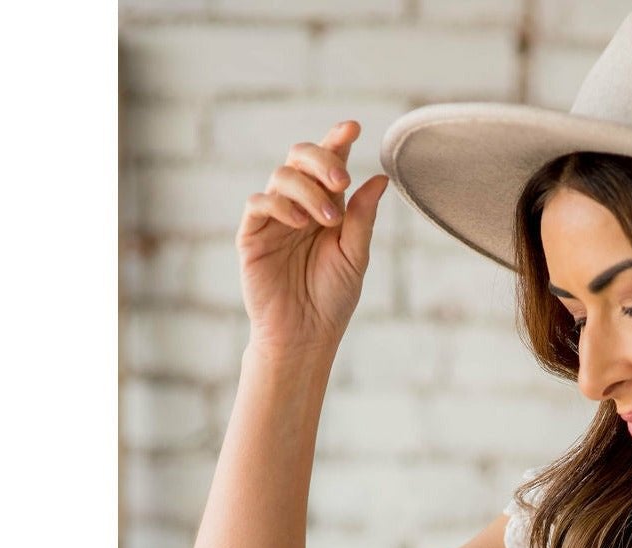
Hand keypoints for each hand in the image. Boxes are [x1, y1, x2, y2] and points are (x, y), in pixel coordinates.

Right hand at [235, 119, 389, 357]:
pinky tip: (300, 223)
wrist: (304, 336)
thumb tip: (379, 178)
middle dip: (322, 160)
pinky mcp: (252, 234)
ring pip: (281, 176)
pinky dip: (280, 204)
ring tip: (327, 220)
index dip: (338, 141)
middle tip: (341, 181)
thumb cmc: (331, 301)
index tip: (353, 128)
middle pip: (300, 158)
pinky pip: (259, 202)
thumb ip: (363, 218)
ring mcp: (273, 218)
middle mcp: (298, 206)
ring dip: (307, 190)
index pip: (330, 165)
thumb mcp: (355, 257)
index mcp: (326, 207)